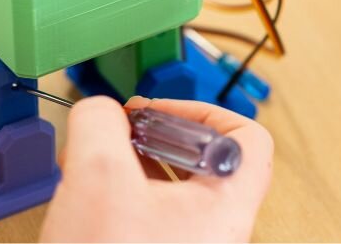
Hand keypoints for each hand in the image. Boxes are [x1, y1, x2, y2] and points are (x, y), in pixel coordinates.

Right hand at [40, 96, 272, 241]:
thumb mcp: (97, 176)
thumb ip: (98, 124)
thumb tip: (99, 111)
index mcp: (223, 206)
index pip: (249, 140)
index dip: (204, 111)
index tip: (161, 110)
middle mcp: (213, 227)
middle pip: (205, 157)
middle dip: (156, 134)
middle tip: (125, 130)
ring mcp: (187, 243)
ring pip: (173, 183)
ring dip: (135, 159)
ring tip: (100, 158)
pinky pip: (152, 207)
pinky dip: (124, 187)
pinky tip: (91, 188)